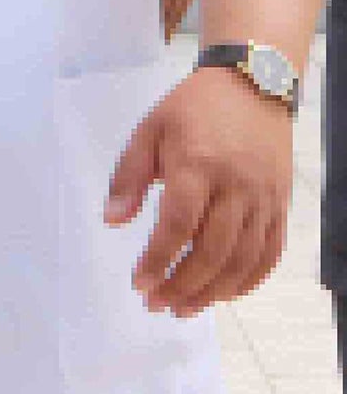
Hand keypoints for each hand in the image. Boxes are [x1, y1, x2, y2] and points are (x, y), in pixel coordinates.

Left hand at [106, 65, 292, 317]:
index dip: (158, 260)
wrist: (252, 85)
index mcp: (197, 165)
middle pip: (213, 251)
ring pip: (243, 260)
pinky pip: (270, 253)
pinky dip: (249, 280)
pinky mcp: (281, 205)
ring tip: (185, 308)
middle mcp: (236, 187)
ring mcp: (264, 199)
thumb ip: (128, 177)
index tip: (139, 283)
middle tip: (157, 305)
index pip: (178, 225)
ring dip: (213, 292)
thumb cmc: (192, 108)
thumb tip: (112, 220)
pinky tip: (225, 293)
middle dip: (183, 285)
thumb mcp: (148, 130)